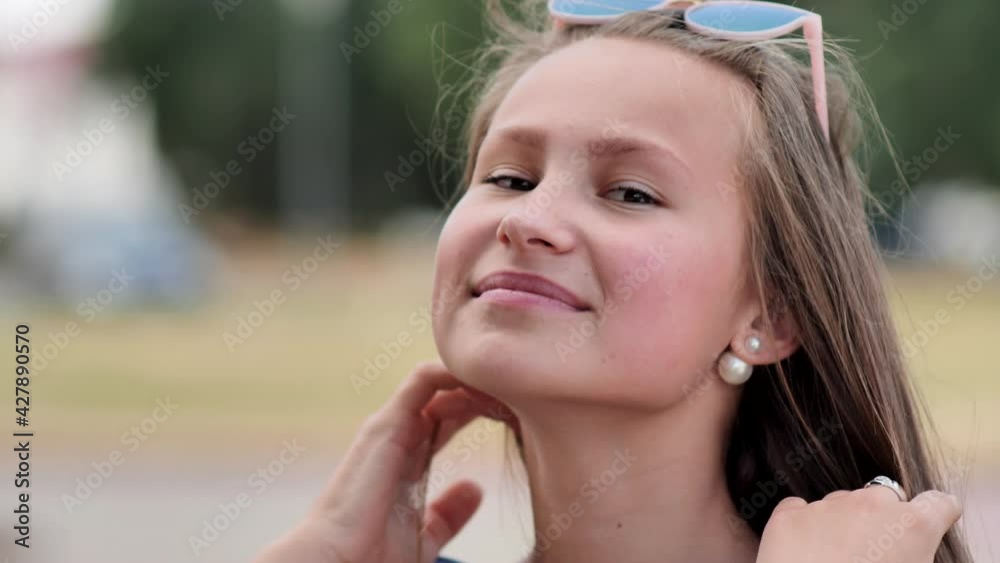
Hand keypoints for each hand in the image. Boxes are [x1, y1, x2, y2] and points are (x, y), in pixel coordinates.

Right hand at [252, 361, 519, 562]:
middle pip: (448, 395)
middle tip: (522, 398)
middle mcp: (397, 436)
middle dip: (484, 391)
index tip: (519, 416)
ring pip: (440, 381)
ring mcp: (391, 425)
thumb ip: (448, 513)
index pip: (449, 417)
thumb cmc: (372, 559)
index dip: (483, 409)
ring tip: (512, 390)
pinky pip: (425, 380)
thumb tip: (475, 490)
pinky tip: (487, 385)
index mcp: (406, 459)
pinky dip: (457, 374)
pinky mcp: (388, 421)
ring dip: (476, 379)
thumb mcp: (425, 536)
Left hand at [756, 483, 961, 562]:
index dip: (936, 514)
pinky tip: (804, 555)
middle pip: (884, 498)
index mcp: (913, 526)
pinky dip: (803, 526)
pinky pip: (800, 511)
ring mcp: (826, 506)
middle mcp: (871, 505)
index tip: (931, 523)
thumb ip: (914, 556)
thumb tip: (905, 553)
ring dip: (841, 524)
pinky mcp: (789, 515)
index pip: (939, 503)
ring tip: (835, 561)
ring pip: (841, 504)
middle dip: (881, 518)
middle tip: (872, 553)